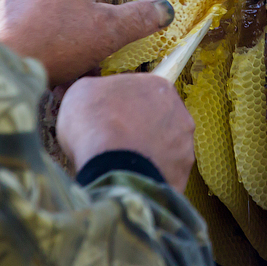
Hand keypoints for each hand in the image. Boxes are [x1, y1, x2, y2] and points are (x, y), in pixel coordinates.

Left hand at [0, 0, 173, 86]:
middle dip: (93, 5)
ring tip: (85, 62)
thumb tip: (164, 9)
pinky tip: (60, 75)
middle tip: (104, 27)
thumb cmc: (56, 41)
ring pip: (56, 9)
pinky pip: (37, 26)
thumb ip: (140, 19)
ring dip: (74, 30)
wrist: (1, 63)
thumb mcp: (109, 32)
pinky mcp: (7, 20)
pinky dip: (53, 44)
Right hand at [56, 74, 194, 192]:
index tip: (110, 116)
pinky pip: (163, 175)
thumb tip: (97, 98)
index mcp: (159, 87)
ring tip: (122, 163)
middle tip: (116, 139)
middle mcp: (180, 114)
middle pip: (159, 120)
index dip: (124, 105)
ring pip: (165, 149)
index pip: (144, 93)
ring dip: (147, 153)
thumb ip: (98, 90)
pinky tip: (130, 178)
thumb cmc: (95, 122)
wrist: (109, 166)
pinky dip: (149, 177)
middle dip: (140, 129)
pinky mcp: (181, 176)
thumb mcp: (82, 91)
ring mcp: (184, 147)